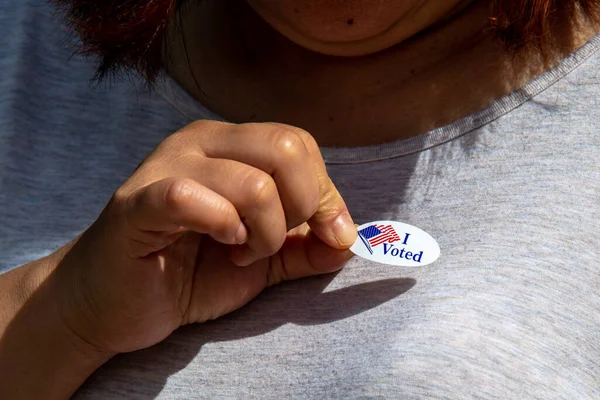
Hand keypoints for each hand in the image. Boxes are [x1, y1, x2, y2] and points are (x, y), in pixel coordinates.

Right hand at [53, 120, 356, 354]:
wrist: (115, 304)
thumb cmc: (189, 273)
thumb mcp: (263, 259)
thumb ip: (306, 248)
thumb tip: (349, 240)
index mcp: (232, 145)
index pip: (299, 144)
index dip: (326, 194)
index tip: (329, 236)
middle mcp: (201, 142)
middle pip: (287, 148)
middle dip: (302, 207)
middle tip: (273, 242)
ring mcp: (166, 166)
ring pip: (254, 183)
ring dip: (265, 233)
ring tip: (241, 251)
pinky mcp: (138, 202)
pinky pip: (193, 197)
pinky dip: (224, 228)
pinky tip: (220, 245)